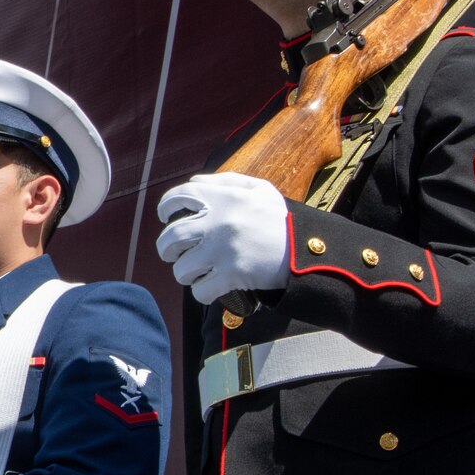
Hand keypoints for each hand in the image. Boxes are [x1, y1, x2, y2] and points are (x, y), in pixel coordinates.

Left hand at [156, 173, 290, 303]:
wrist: (308, 249)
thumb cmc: (281, 221)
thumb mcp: (260, 190)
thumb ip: (226, 182)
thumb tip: (194, 182)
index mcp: (223, 198)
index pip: (177, 197)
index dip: (165, 208)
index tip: (166, 218)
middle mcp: (218, 222)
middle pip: (171, 238)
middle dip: (167, 249)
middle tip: (173, 253)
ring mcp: (223, 250)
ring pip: (182, 268)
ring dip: (184, 273)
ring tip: (193, 273)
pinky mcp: (232, 275)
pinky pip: (200, 290)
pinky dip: (202, 292)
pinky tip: (210, 287)